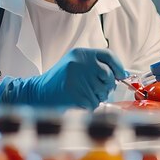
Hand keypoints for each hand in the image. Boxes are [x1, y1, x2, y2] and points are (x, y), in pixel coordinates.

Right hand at [0, 48, 124, 109]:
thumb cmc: (59, 79)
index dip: (118, 66)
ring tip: (83, 93)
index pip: (108, 55)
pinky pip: (94, 103)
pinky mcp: (77, 95)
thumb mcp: (74, 63)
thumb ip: (95, 64)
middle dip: (108, 85)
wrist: (38, 93)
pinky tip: (78, 101)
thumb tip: (121, 73)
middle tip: (100, 88)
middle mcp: (81, 64)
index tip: (121, 74)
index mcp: (81, 53)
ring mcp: (79, 79)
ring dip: (97, 96)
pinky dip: (89, 105)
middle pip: (108, 75)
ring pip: (103, 92)